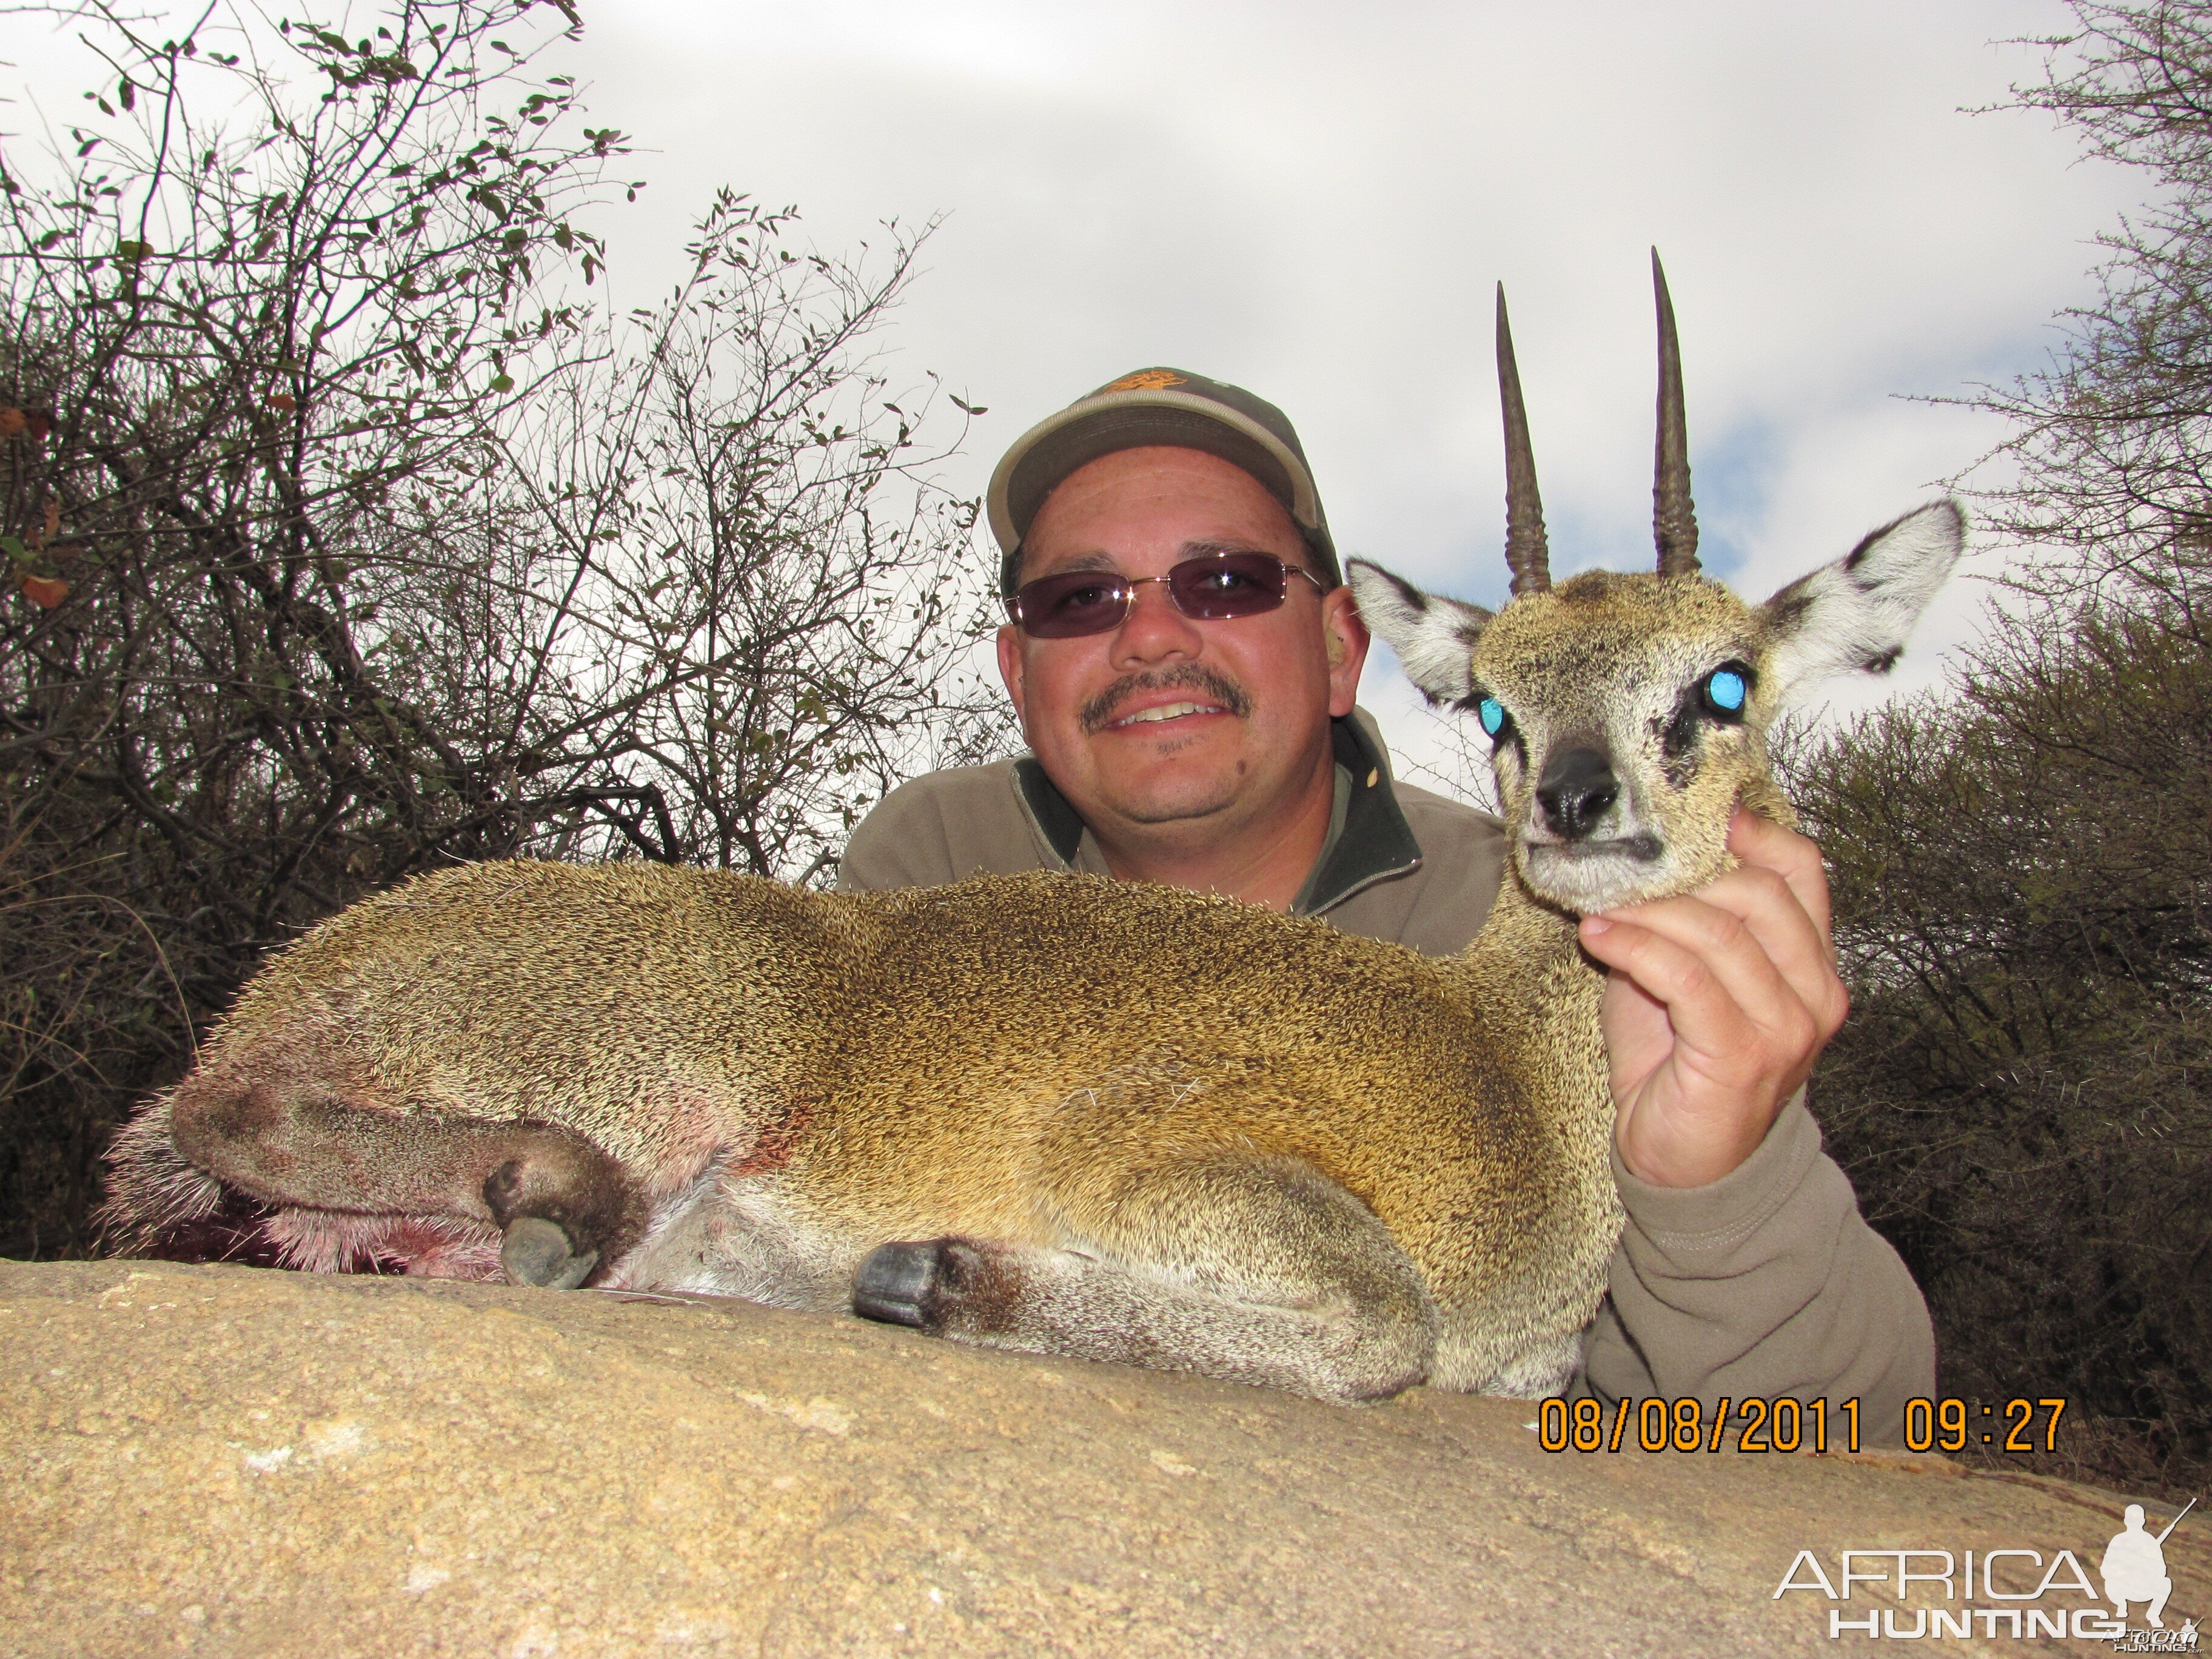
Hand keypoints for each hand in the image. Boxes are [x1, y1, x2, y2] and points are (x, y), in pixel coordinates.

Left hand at [1575, 810, 1848, 1188]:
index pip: (1804, 872)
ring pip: (1719, 932)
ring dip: (1648, 912)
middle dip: (1682, 875)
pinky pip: (1687, 977)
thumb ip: (1681, 922)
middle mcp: (1813, 993)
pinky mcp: (1742, 1053)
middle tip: (1622, 872)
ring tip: (1599, 908)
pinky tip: (1599, 938)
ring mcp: (1786, 1026)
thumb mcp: (1683, 977)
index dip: (1754, 832)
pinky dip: (1637, 947)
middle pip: (1759, 893)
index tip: (1698, 814)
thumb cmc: (1680, 1067)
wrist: (1686, 1165)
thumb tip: (1636, 860)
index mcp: (1811, 965)